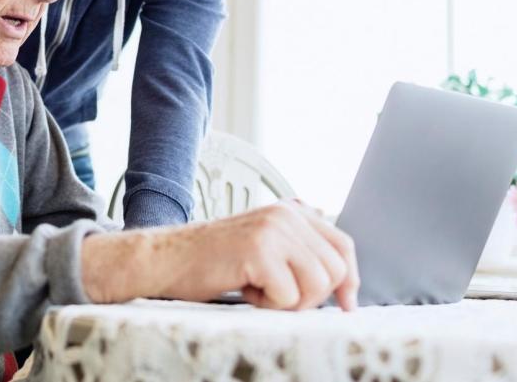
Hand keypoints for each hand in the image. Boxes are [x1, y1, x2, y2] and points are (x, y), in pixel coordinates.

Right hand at [82, 201, 358, 310]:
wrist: (167, 258)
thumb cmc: (212, 261)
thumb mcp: (264, 247)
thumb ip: (299, 252)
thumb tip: (343, 286)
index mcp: (291, 211)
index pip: (342, 244)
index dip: (349, 279)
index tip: (347, 304)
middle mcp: (286, 214)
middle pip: (335, 269)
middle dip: (312, 296)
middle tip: (276, 295)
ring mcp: (274, 229)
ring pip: (317, 285)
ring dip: (289, 301)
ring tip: (258, 290)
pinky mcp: (260, 249)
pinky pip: (289, 296)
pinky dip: (268, 305)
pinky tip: (244, 289)